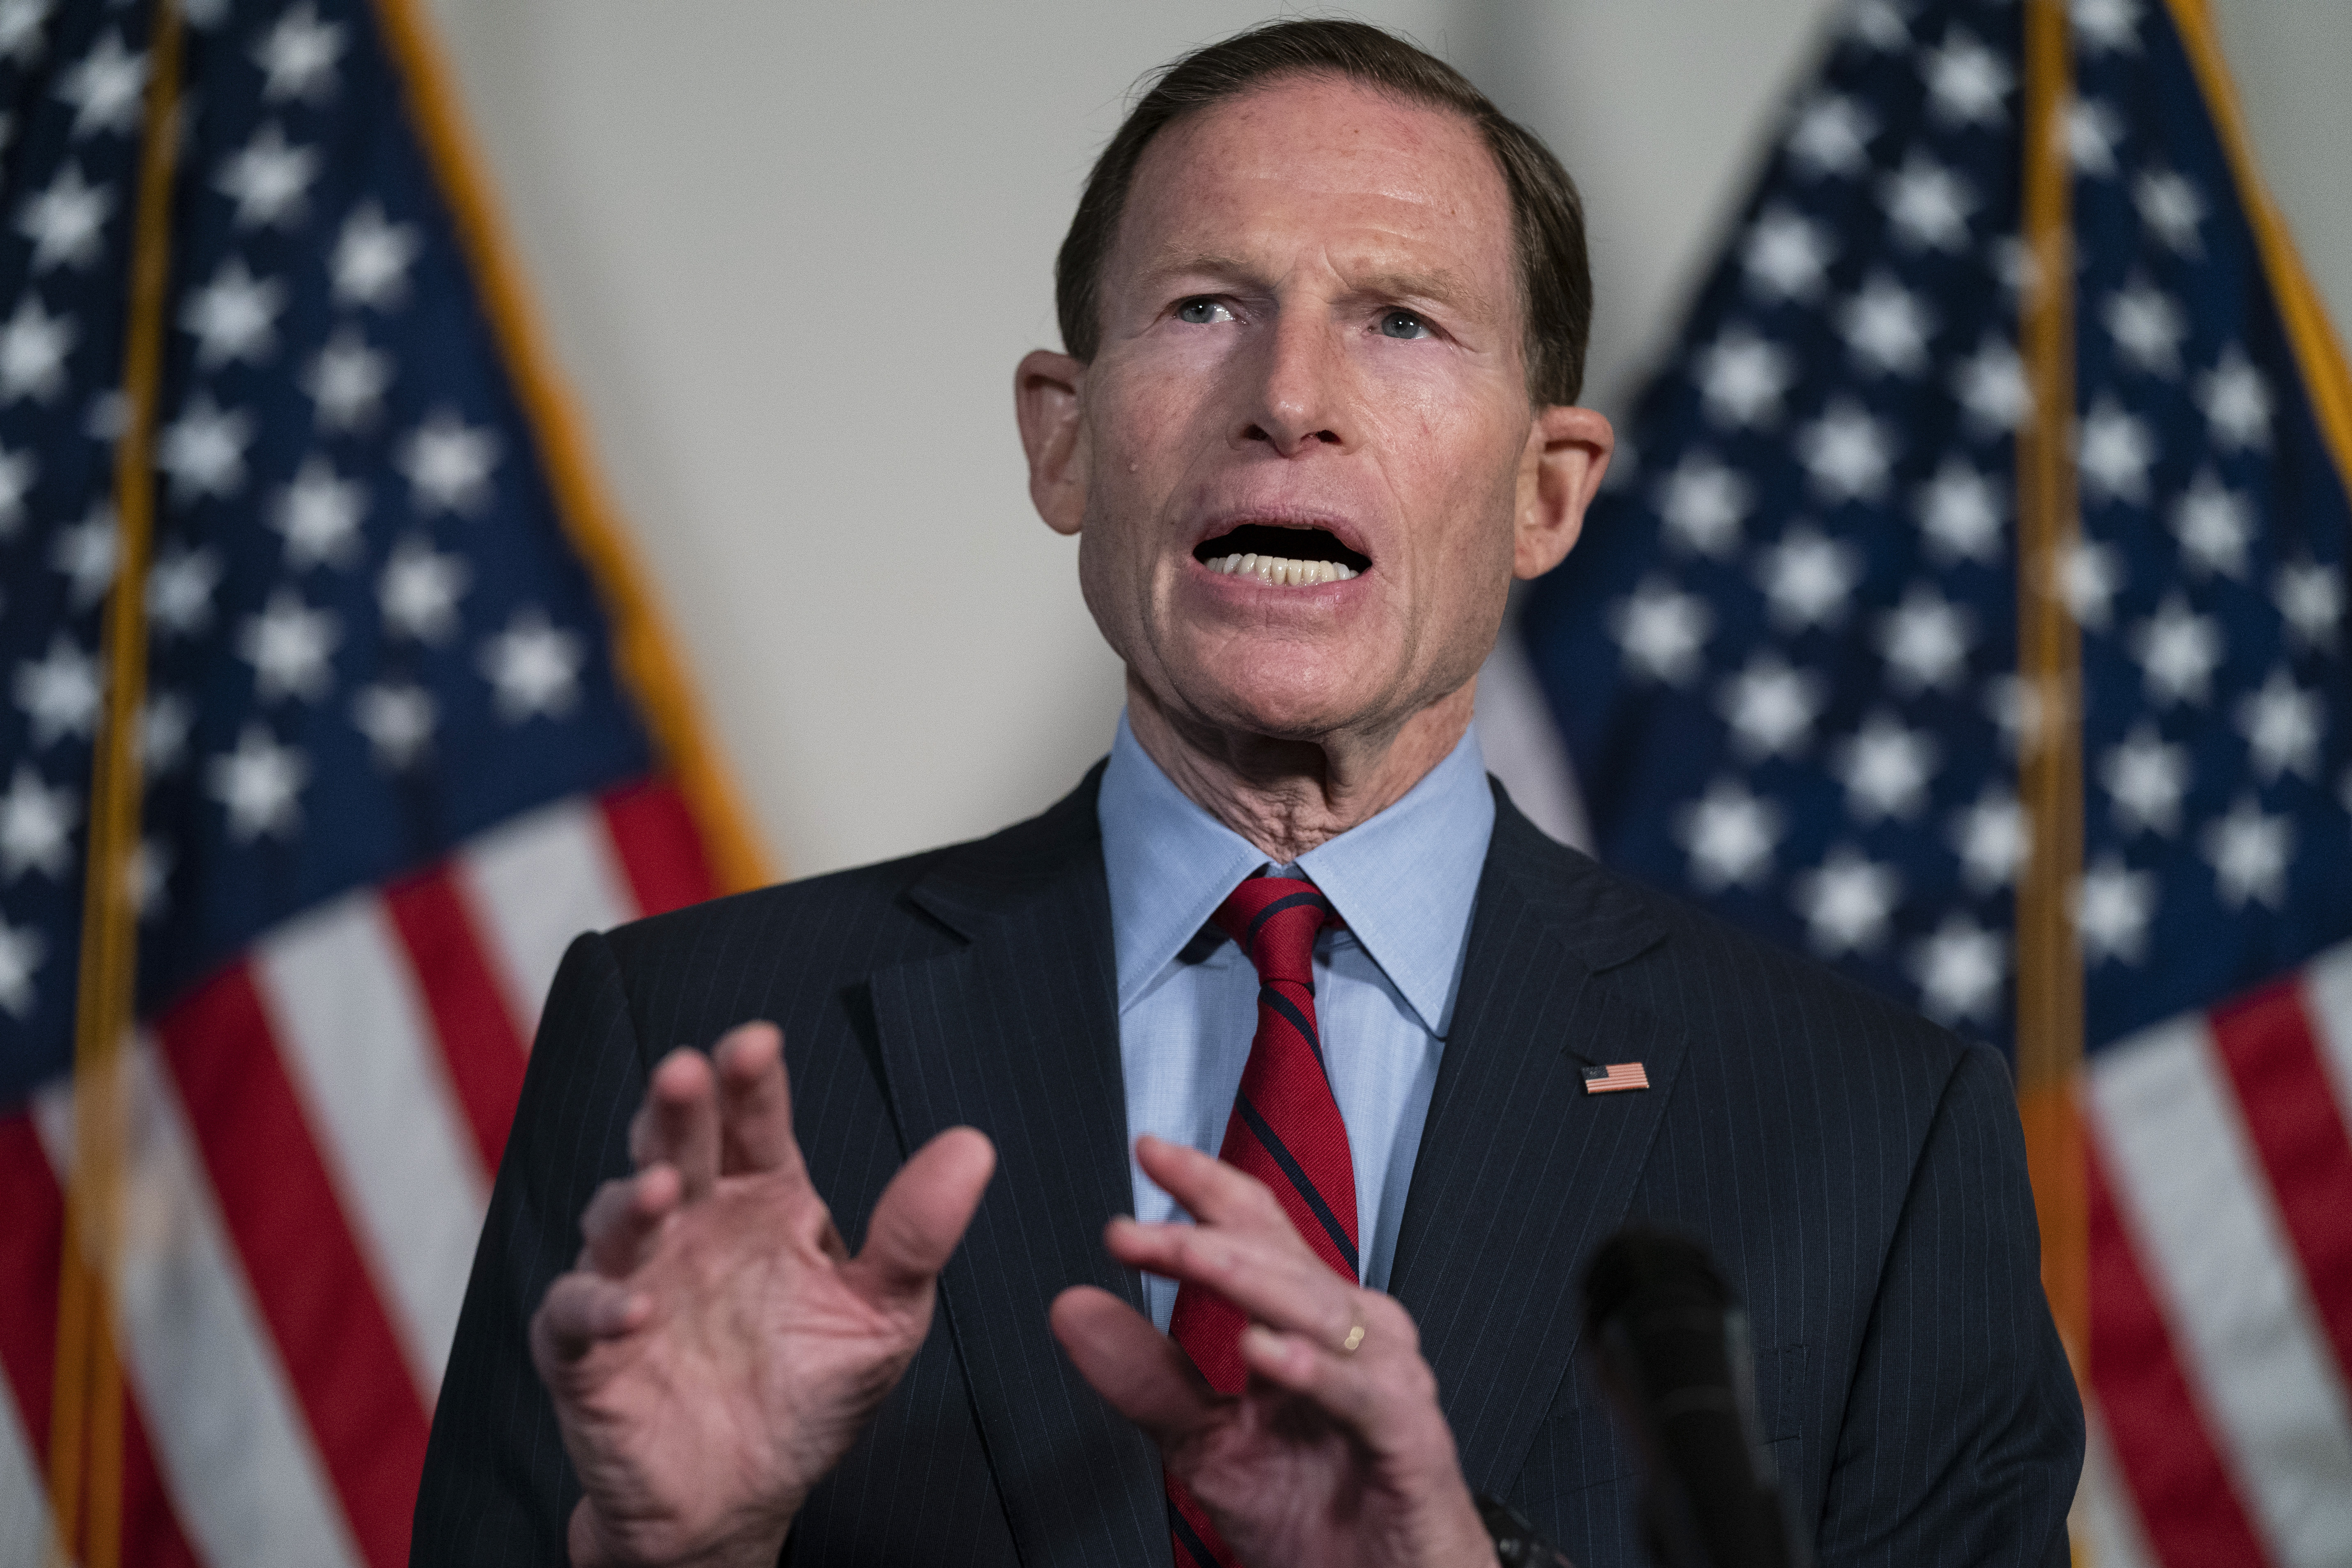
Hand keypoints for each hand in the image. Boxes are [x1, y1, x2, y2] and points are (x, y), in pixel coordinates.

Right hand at [529, 1023, 995, 1567]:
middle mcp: (692, 1228)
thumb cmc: (810, 1395)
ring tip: (662, 1188)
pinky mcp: (586, 1353)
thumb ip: (917, 1233)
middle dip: (677, 1108)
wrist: (745, 1499)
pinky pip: (575, 1317)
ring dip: (633, 1200)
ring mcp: (634, 1282)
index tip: (757, 1042)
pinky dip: (597, 1307)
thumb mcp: (882, 1315)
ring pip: (616, 1221)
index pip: (753, 1126)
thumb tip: (972, 1146)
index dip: (750, 1083)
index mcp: (761, 1204)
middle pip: (678, 1149)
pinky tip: (633, 1307)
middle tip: (687, 1072)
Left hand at [1050, 1136, 1494, 1567]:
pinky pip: (1360, 1394)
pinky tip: (1265, 1353)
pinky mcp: (1410, 1438)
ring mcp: (1387, 1380)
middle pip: (1278, 1258)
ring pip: (1316, 1308)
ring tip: (1186, 1256)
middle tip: (1130, 1229)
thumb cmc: (1317, 1517)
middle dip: (1202, 1233)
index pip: (1257, 1231)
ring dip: (1246, 1279)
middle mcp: (1354, 1333)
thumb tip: (1073, 1307)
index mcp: (1309, 1321)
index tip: (1148, 1153)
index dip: (1207, 1186)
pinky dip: (1313, 1370)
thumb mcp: (1209, 1442)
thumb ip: (1146, 1375)